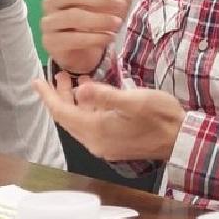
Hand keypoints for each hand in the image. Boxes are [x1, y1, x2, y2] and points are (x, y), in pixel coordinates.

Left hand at [32, 73, 185, 161]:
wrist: (182, 139)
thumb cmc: (162, 117)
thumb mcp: (135, 100)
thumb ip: (105, 95)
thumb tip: (79, 89)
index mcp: (97, 130)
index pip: (63, 113)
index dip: (48, 96)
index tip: (36, 80)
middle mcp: (95, 142)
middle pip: (69, 118)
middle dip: (60, 96)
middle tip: (60, 73)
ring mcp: (105, 145)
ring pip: (80, 121)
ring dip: (75, 101)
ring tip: (76, 80)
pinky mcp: (114, 144)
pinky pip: (91, 125)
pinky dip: (88, 108)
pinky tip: (95, 95)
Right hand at [41, 0, 145, 74]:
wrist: (87, 49)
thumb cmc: (101, 15)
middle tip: (121, 5)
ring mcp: (50, 20)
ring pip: (72, 16)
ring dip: (99, 20)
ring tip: (118, 24)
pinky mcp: (51, 41)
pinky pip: (70, 38)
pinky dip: (94, 38)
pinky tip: (109, 37)